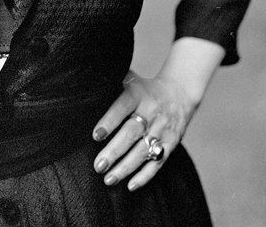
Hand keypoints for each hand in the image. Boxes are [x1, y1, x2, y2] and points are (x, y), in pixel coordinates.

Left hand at [91, 71, 198, 190]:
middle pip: (131, 133)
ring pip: (143, 151)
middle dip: (114, 151)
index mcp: (137, 93)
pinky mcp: (171, 143)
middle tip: (98, 165)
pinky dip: (145, 176)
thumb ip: (110, 83)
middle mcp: (151, 111)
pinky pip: (158, 162)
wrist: (179, 93)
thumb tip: (86, 85)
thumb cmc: (144, 89)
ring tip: (108, 179)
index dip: (109, 121)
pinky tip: (130, 185)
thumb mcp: (129, 79)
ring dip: (125, 167)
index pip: (122, 106)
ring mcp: (162, 129)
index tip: (96, 135)